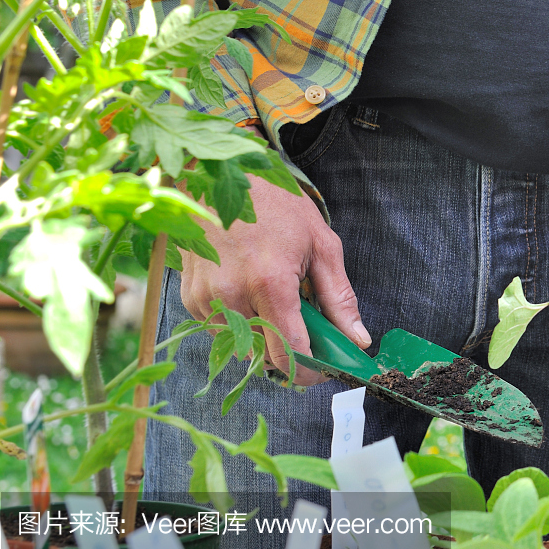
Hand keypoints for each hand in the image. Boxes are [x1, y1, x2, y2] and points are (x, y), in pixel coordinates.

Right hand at [179, 171, 370, 384]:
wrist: (221, 175)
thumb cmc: (276, 205)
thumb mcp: (321, 244)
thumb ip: (340, 297)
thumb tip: (358, 340)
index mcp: (270, 283)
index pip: (290, 354)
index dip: (311, 372)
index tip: (326, 371)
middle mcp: (232, 296)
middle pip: (266, 356)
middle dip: (292, 354)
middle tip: (309, 332)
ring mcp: (206, 298)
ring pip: (243, 346)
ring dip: (265, 336)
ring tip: (277, 300)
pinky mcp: (190, 298)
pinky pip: (221, 330)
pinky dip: (242, 322)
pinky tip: (250, 292)